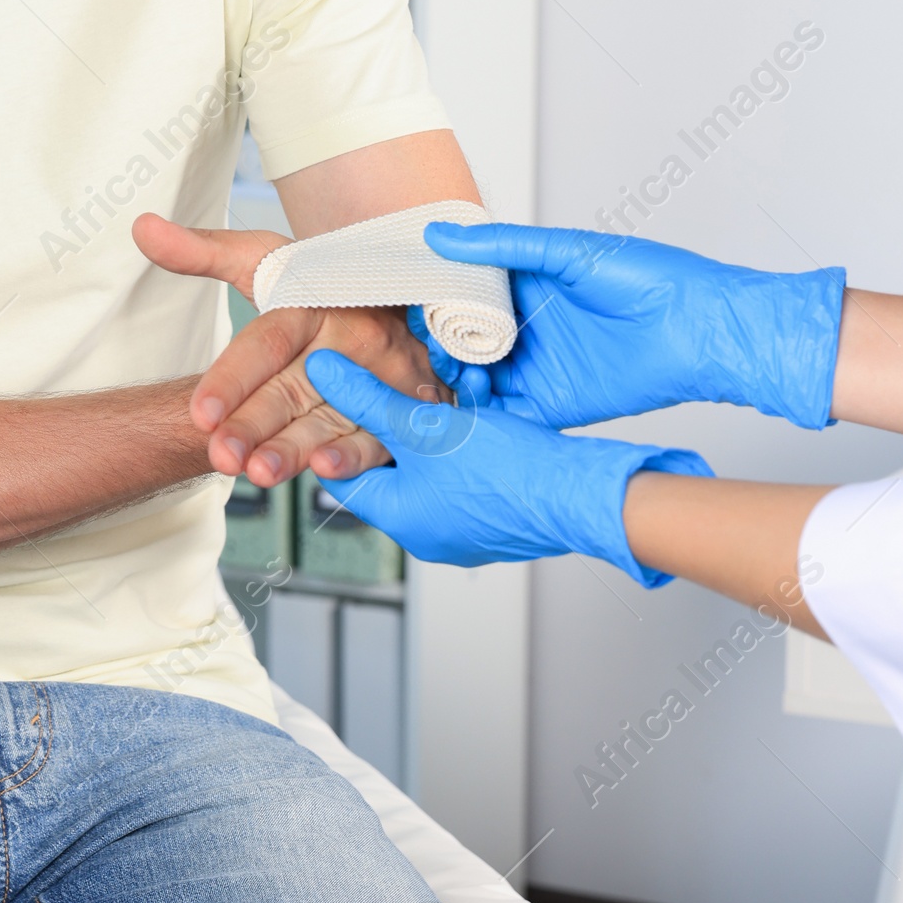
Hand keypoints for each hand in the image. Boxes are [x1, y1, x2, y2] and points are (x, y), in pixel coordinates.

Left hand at [134, 213, 442, 484]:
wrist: (400, 293)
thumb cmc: (320, 283)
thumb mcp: (265, 261)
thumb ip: (201, 252)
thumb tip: (141, 227)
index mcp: (313, 302)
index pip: (267, 343)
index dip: (232, 378)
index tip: (199, 413)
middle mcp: (350, 338)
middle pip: (294, 387)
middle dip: (255, 424)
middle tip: (220, 454)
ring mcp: (380, 375)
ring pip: (332, 417)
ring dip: (297, 448)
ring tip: (260, 472)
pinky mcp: (401, 407)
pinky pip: (378, 434)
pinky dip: (355, 456)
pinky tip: (327, 472)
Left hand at [305, 351, 711, 587]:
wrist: (581, 497)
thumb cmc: (507, 474)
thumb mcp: (425, 426)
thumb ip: (368, 398)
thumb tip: (321, 372)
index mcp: (400, 518)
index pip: (343, 472)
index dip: (336, 428)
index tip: (336, 393)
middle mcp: (427, 531)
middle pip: (389, 465)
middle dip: (395, 418)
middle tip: (397, 382)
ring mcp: (464, 525)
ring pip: (431, 461)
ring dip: (435, 421)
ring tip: (447, 389)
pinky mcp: (496, 512)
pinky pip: (466, 468)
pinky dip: (466, 436)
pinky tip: (479, 406)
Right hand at [414, 223, 844, 432]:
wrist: (702, 331)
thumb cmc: (650, 279)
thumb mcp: (567, 253)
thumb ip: (501, 248)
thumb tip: (439, 233)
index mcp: (525, 284)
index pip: (461, 294)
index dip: (431, 303)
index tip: (406, 309)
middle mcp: (525, 327)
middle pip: (462, 342)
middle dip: (438, 350)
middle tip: (427, 354)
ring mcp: (537, 367)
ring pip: (477, 381)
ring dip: (456, 383)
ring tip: (454, 381)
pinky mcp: (553, 405)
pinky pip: (505, 415)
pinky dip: (482, 417)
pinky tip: (468, 411)